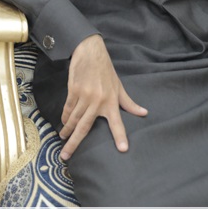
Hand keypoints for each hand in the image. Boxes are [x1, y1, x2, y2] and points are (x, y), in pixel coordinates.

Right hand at [59, 34, 146, 160]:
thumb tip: (144, 113)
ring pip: (74, 119)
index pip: (117, 122)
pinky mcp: (73, 90)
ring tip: (63, 140)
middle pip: (85, 126)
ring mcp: (84, 96)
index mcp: (111, 102)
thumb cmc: (105, 70)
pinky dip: (65, 117)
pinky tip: (63, 123)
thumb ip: (129, 103)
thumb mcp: (119, 86)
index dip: (120, 135)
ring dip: (67, 131)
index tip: (122, 149)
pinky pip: (68, 108)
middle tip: (66, 156)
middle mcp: (97, 101)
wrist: (90, 52)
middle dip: (74, 143)